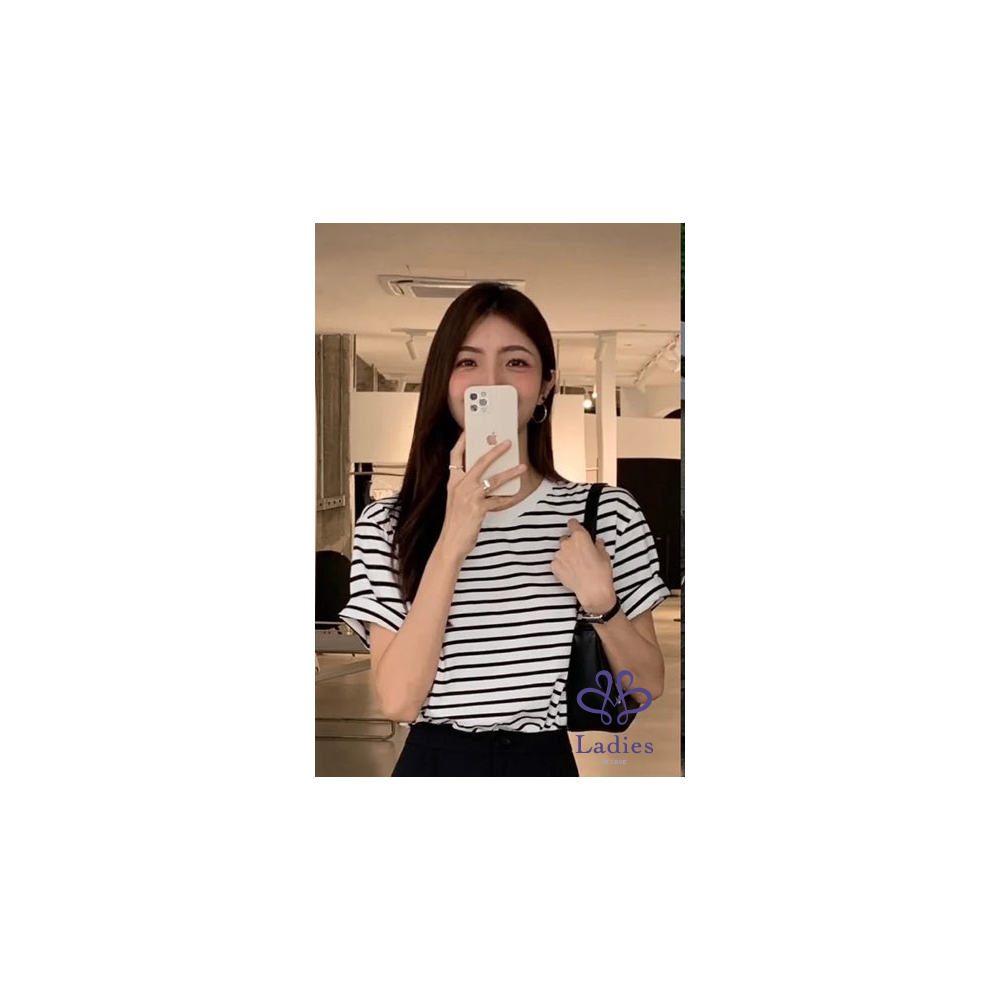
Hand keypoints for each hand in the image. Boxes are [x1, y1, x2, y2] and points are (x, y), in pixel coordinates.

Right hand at [439, 430, 526, 560]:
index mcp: (453, 482)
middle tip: (508, 442)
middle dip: (495, 450)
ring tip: (522, 468)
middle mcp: (460, 486)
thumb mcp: (456, 500)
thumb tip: (486, 478)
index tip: (468, 430)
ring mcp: (469, 496)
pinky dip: (509, 498)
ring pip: (494, 479)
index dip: (461, 441)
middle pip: (479, 461)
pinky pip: (498, 500)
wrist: (450, 543)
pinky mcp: (478, 508)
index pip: (455, 456)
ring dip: (510, 472)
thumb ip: (467, 487)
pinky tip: (517, 495)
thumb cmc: (455, 523)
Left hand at [550, 518, 616, 612]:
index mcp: (580, 537)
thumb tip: (597, 542)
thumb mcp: (605, 555)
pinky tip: (571, 571)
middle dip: (572, 544)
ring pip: (561, 551)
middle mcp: (567, 543)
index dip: (574, 526)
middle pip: (566, 538)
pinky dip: (562, 565)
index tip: (575, 528)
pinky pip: (557, 562)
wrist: (593, 591)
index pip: (572, 523)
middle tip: (581, 553)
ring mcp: (559, 555)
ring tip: (577, 565)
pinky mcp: (554, 566)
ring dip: (567, 555)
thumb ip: (598, 545)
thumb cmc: (600, 573)